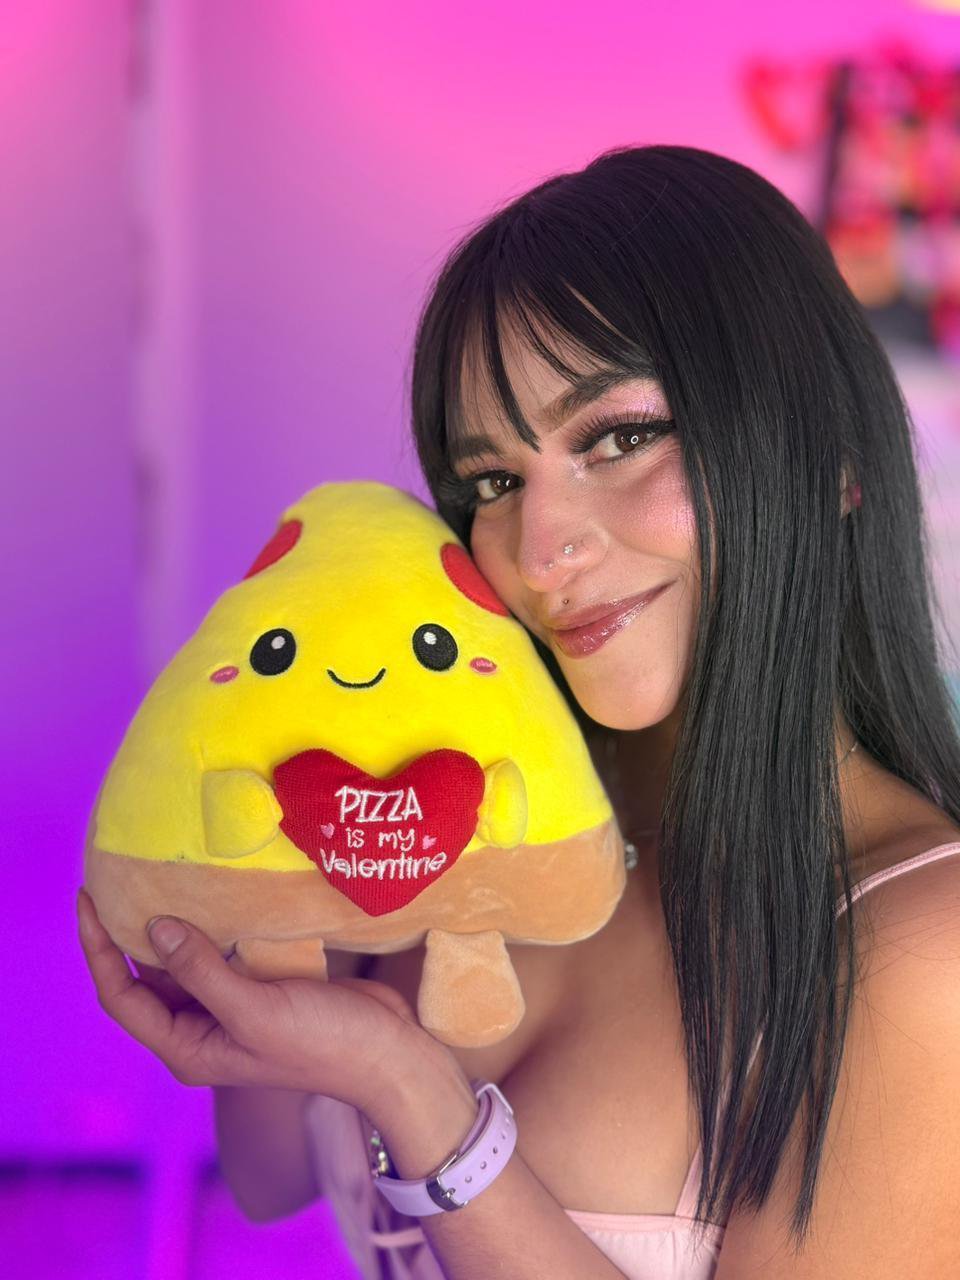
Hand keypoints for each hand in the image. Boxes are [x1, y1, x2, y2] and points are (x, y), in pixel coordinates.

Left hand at [76, 888, 465, 1121]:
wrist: (387, 1053)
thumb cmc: (322, 1044)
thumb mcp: (254, 1010)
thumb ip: (201, 971)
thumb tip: (155, 927)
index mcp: (188, 1047)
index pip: (123, 995)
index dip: (99, 949)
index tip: (87, 898)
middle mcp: (201, 1029)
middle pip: (146, 977)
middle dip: (127, 932)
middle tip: (118, 876)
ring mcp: (231, 1007)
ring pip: (183, 961)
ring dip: (171, 924)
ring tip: (157, 875)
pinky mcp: (260, 986)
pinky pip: (220, 952)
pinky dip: (210, 924)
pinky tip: (209, 892)